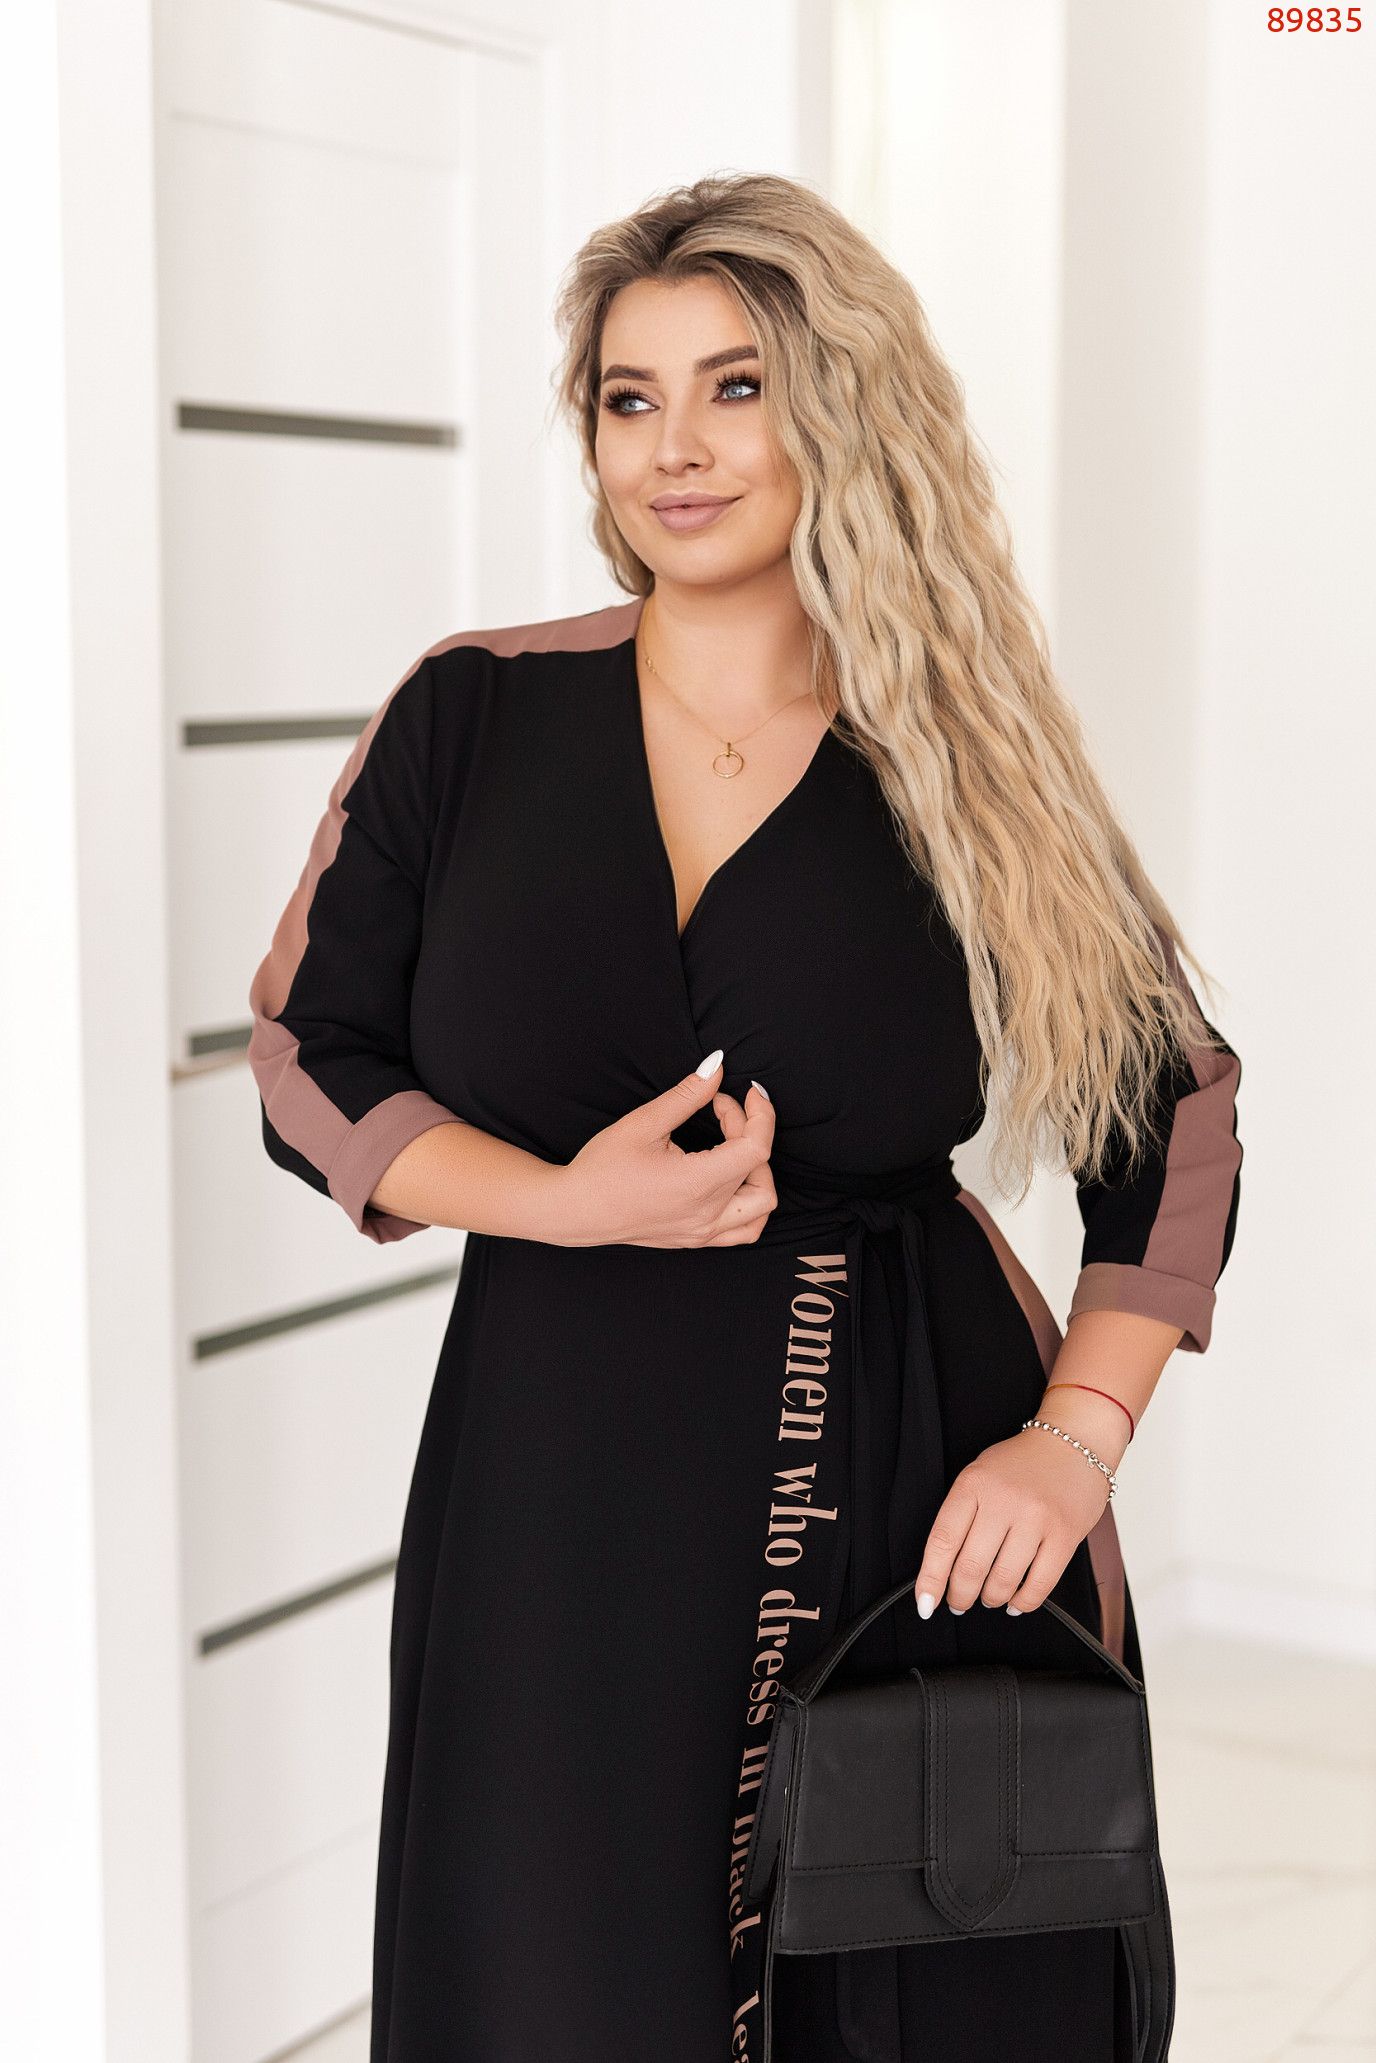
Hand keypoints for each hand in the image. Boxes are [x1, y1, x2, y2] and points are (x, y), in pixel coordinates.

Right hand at [554, 1056, 777, 1247]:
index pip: (757, 1149)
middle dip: (750, 1131)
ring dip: (759, 1171)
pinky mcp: (696, 1239)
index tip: (746, 1092)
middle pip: (758, 1168)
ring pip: (762, 1206)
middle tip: (719, 1111)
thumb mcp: (644, 1123)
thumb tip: (718, 1067)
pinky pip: (745, 1229)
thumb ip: (687, 1095)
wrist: (575, 1210)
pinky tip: (732, 1179)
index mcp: (697, 1184)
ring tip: (733, 1147)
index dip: (760, 1114)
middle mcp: (707, 1214)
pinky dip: (751, 1203)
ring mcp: (703, 1232)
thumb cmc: (602, 1168)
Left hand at [912, 1424, 1110, 1617]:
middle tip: (959, 1603)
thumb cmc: (1021, 1464)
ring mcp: (1036, 1519)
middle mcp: (1004, 1501)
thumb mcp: (979, 1475)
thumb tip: (943, 1566)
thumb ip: (961, 1514)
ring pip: (1004, 1580)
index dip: (931, 1579)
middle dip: (960, 1597)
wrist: (1073, 1442)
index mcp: (974, 1485)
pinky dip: (1024, 1602)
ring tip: (989, 1597)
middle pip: (971, 1567)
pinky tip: (1016, 1601)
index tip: (925, 1603)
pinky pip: (1040, 1584)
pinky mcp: (1065, 1535)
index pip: (943, 1541)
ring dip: (991, 1599)